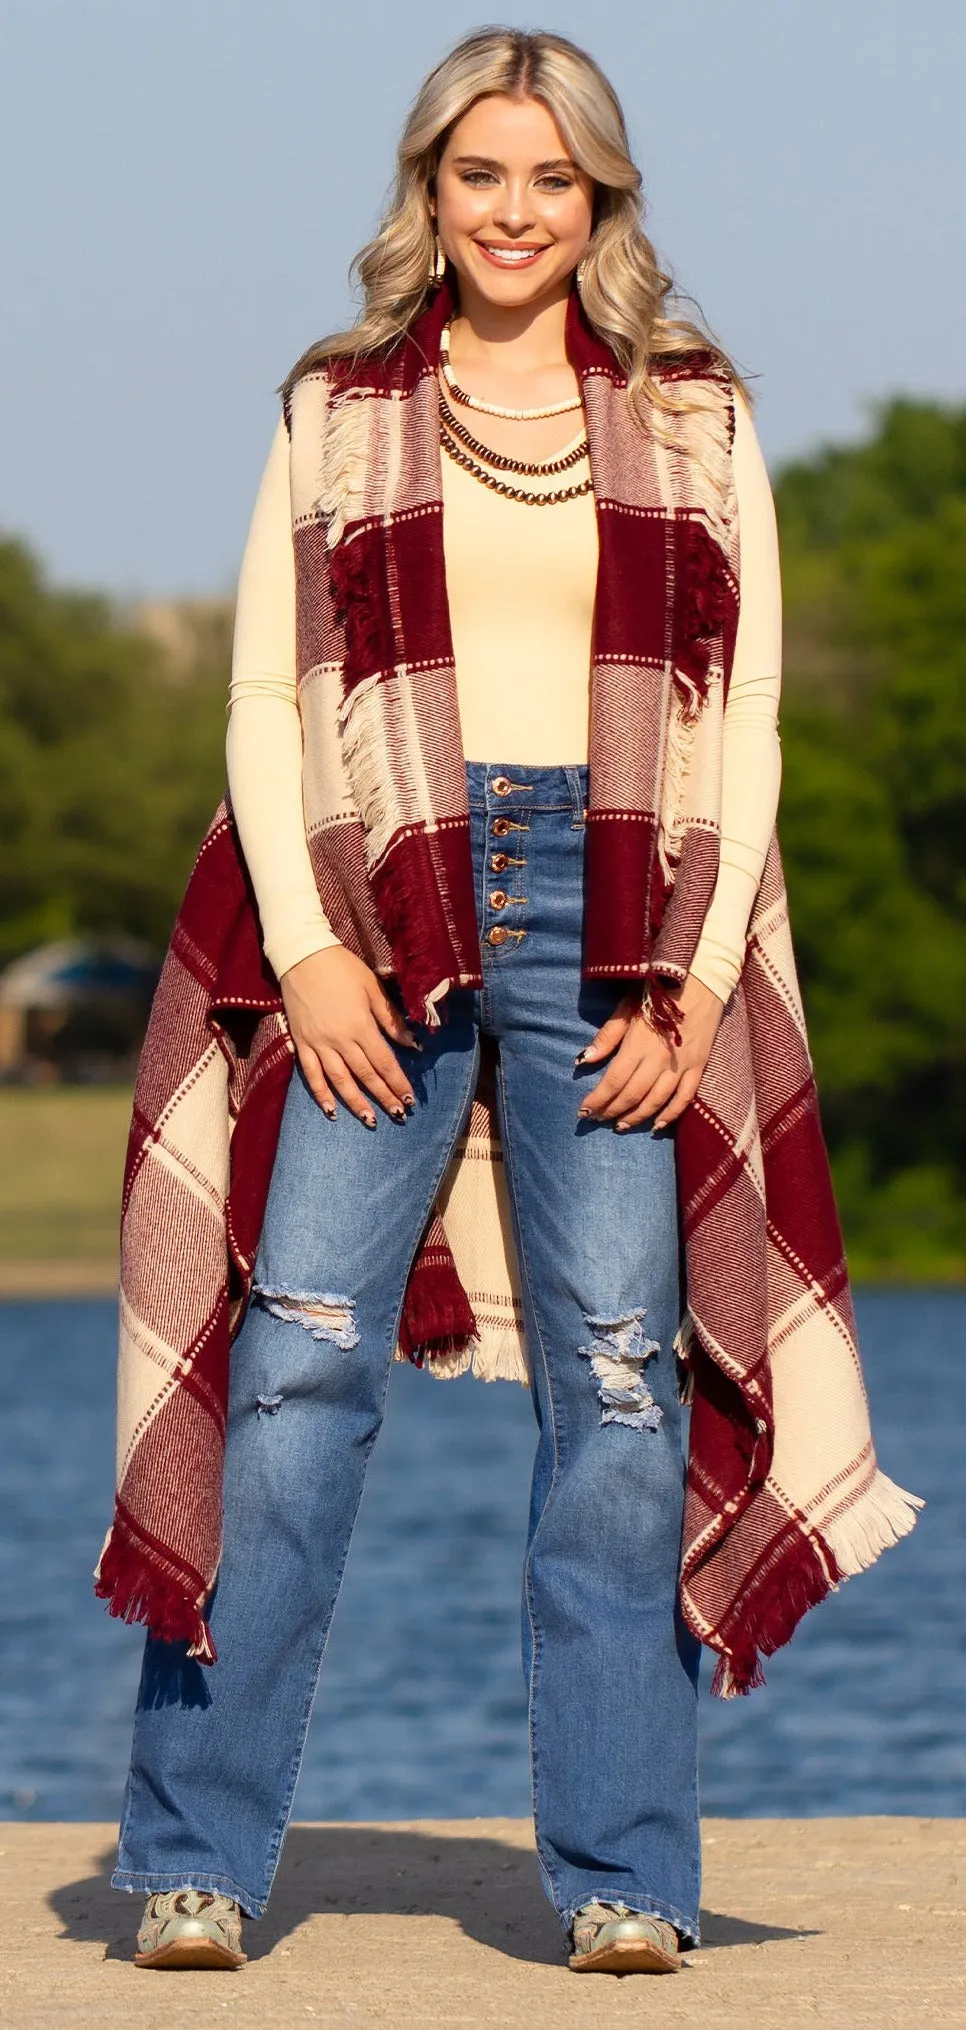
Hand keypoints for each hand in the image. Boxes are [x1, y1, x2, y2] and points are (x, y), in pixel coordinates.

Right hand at [280, 947, 420, 1125]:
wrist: (302, 956)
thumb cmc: (342, 968)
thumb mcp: (372, 988)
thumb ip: (391, 1019)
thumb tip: (412, 1044)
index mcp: (361, 1026)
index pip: (384, 1062)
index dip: (398, 1083)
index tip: (411, 1099)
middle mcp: (340, 1040)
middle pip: (366, 1075)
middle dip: (384, 1096)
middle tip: (399, 1115)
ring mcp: (318, 1043)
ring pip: (339, 1080)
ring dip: (356, 1102)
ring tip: (370, 1120)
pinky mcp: (301, 1043)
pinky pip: (310, 1074)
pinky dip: (320, 1094)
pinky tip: (330, 1111)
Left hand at [576, 973, 725, 1131]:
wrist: (702, 980)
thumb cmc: (658, 991)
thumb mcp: (627, 1006)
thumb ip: (608, 1035)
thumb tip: (585, 1059)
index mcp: (638, 1044)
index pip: (613, 1081)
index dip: (597, 1099)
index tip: (583, 1112)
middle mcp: (659, 1060)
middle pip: (631, 1095)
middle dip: (611, 1111)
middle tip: (597, 1120)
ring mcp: (681, 1066)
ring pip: (656, 1101)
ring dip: (636, 1117)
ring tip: (620, 1126)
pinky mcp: (698, 1067)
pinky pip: (684, 1098)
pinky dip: (670, 1115)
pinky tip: (657, 1126)